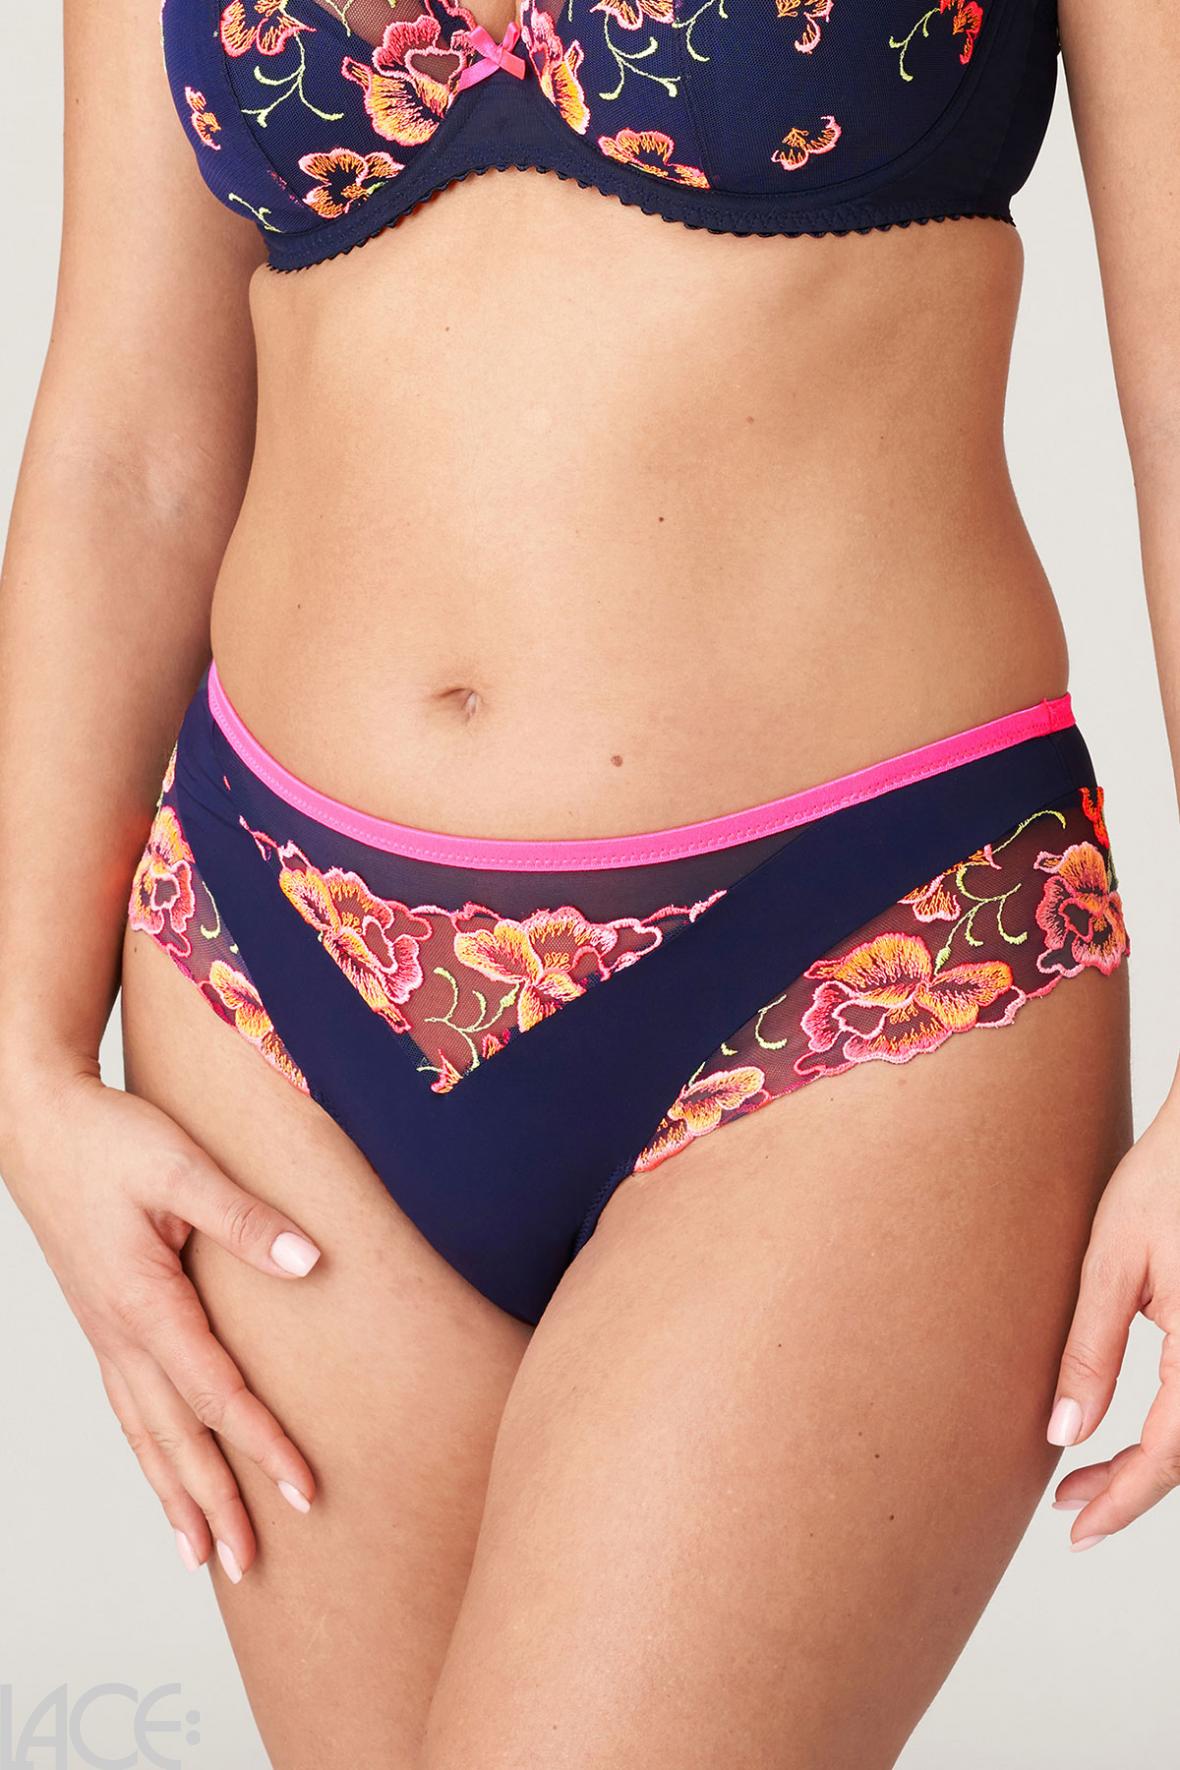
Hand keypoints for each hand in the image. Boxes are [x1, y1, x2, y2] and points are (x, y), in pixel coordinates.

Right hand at [1, 1061, 321, 1581]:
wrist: (40, 1124)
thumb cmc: (110, 1140)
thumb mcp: (182, 1167)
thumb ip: (245, 1218)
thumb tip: (309, 1261)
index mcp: (145, 1302)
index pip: (216, 1394)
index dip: (263, 1446)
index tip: (304, 1490)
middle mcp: (120, 1333)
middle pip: (175, 1437)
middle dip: (215, 1504)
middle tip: (250, 1565)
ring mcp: (105, 1334)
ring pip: (144, 1434)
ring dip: (177, 1495)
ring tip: (203, 1556)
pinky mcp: (103, 1323)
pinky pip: (127, 1409)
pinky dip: (148, 1455)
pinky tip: (164, 1477)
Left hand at [1047, 1094, 1179, 1548]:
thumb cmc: (1165, 1182)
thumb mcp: (1113, 1263)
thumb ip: (1091, 1352)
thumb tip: (1063, 1432)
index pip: (1167, 1456)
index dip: (1122, 1501)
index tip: (1077, 1531)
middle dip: (1130, 1488)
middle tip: (1069, 1504)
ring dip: (1153, 1463)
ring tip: (1088, 1474)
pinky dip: (1173, 1430)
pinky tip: (1134, 1429)